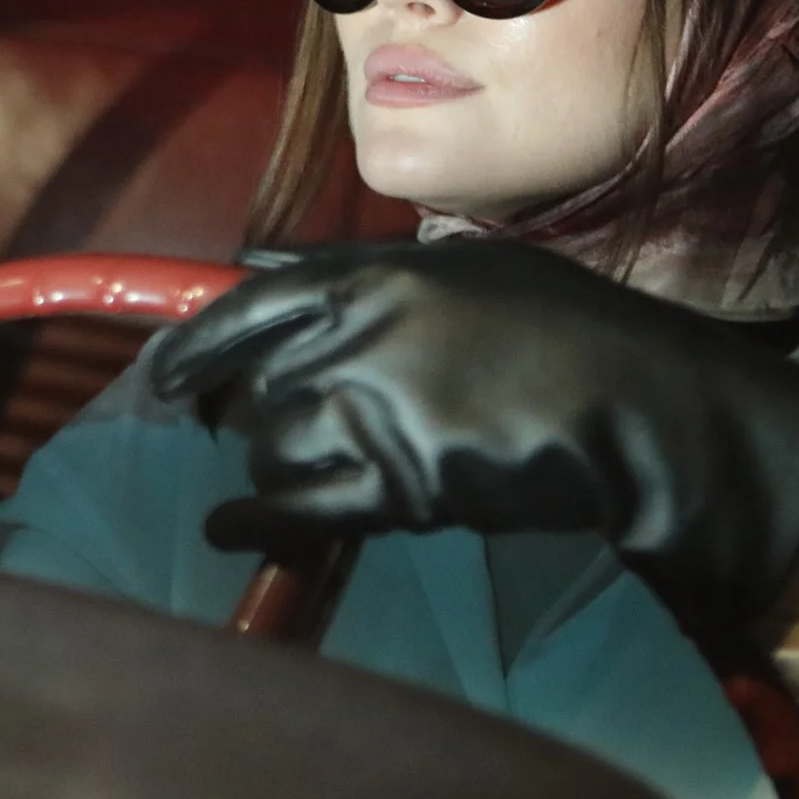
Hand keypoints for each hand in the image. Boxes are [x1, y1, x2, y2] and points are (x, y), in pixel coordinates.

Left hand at [150, 239, 798, 619]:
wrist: (637, 405)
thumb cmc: (559, 326)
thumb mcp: (458, 267)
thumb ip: (363, 277)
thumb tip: (267, 278)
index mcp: (367, 279)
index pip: (241, 312)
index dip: (190, 349)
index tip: (162, 376)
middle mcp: (356, 342)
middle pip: (255, 389)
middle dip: (246, 414)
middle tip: (242, 429)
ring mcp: (375, 416)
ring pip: (272, 451)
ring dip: (274, 465)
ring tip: (301, 468)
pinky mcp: (402, 488)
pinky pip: (299, 511)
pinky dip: (252, 523)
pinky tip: (225, 530)